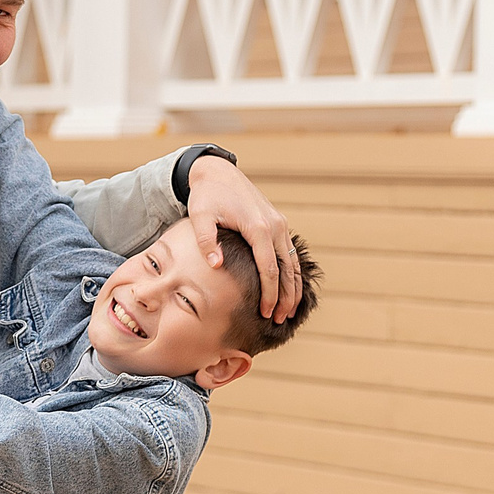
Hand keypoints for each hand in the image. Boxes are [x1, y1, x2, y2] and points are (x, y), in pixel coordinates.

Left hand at [184, 155, 302, 319]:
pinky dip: (292, 273)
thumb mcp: (200, 216)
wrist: (217, 172)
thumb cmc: (206, 196)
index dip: (270, 294)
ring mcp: (279, 224)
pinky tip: (288, 290)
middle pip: (287, 269)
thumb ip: (206, 241)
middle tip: (280, 320)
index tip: (266, 314)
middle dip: (286, 297)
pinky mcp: (277, 223)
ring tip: (289, 311)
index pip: (269, 268)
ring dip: (293, 288)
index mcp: (258, 227)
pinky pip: (290, 253)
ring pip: (293, 262)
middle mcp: (274, 225)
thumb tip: (216, 266)